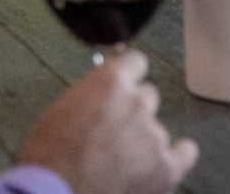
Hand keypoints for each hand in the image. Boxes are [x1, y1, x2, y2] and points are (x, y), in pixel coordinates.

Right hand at [17, 50, 197, 193]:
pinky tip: (158, 166)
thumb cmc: (45, 161)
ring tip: (118, 165)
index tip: (124, 88)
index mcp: (110, 83)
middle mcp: (138, 103)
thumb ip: (89, 98)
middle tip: (112, 135)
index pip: (136, 62)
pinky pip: (184, 153)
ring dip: (143, 141)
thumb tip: (101, 97)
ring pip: (157, 129)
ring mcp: (154, 135)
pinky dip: (173, 158)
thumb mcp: (58, 113)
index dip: (128, 77)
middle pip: (147, 98)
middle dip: (132, 113)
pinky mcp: (166, 166)